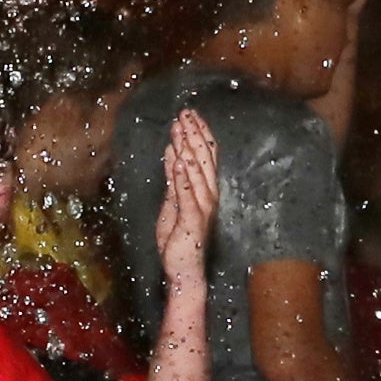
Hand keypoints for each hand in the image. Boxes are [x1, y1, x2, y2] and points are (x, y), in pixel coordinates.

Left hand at [153, 108, 220, 289]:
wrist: (184, 268)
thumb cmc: (180, 239)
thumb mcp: (173, 203)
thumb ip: (175, 180)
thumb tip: (173, 154)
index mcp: (204, 190)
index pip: (204, 157)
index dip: (198, 135)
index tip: (189, 115)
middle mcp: (207, 195)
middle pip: (203, 159)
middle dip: (193, 135)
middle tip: (185, 113)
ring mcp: (201, 207)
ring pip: (196, 172)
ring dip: (188, 149)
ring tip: (181, 129)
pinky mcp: (191, 219)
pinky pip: (188, 195)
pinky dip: (184, 177)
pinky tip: (179, 161)